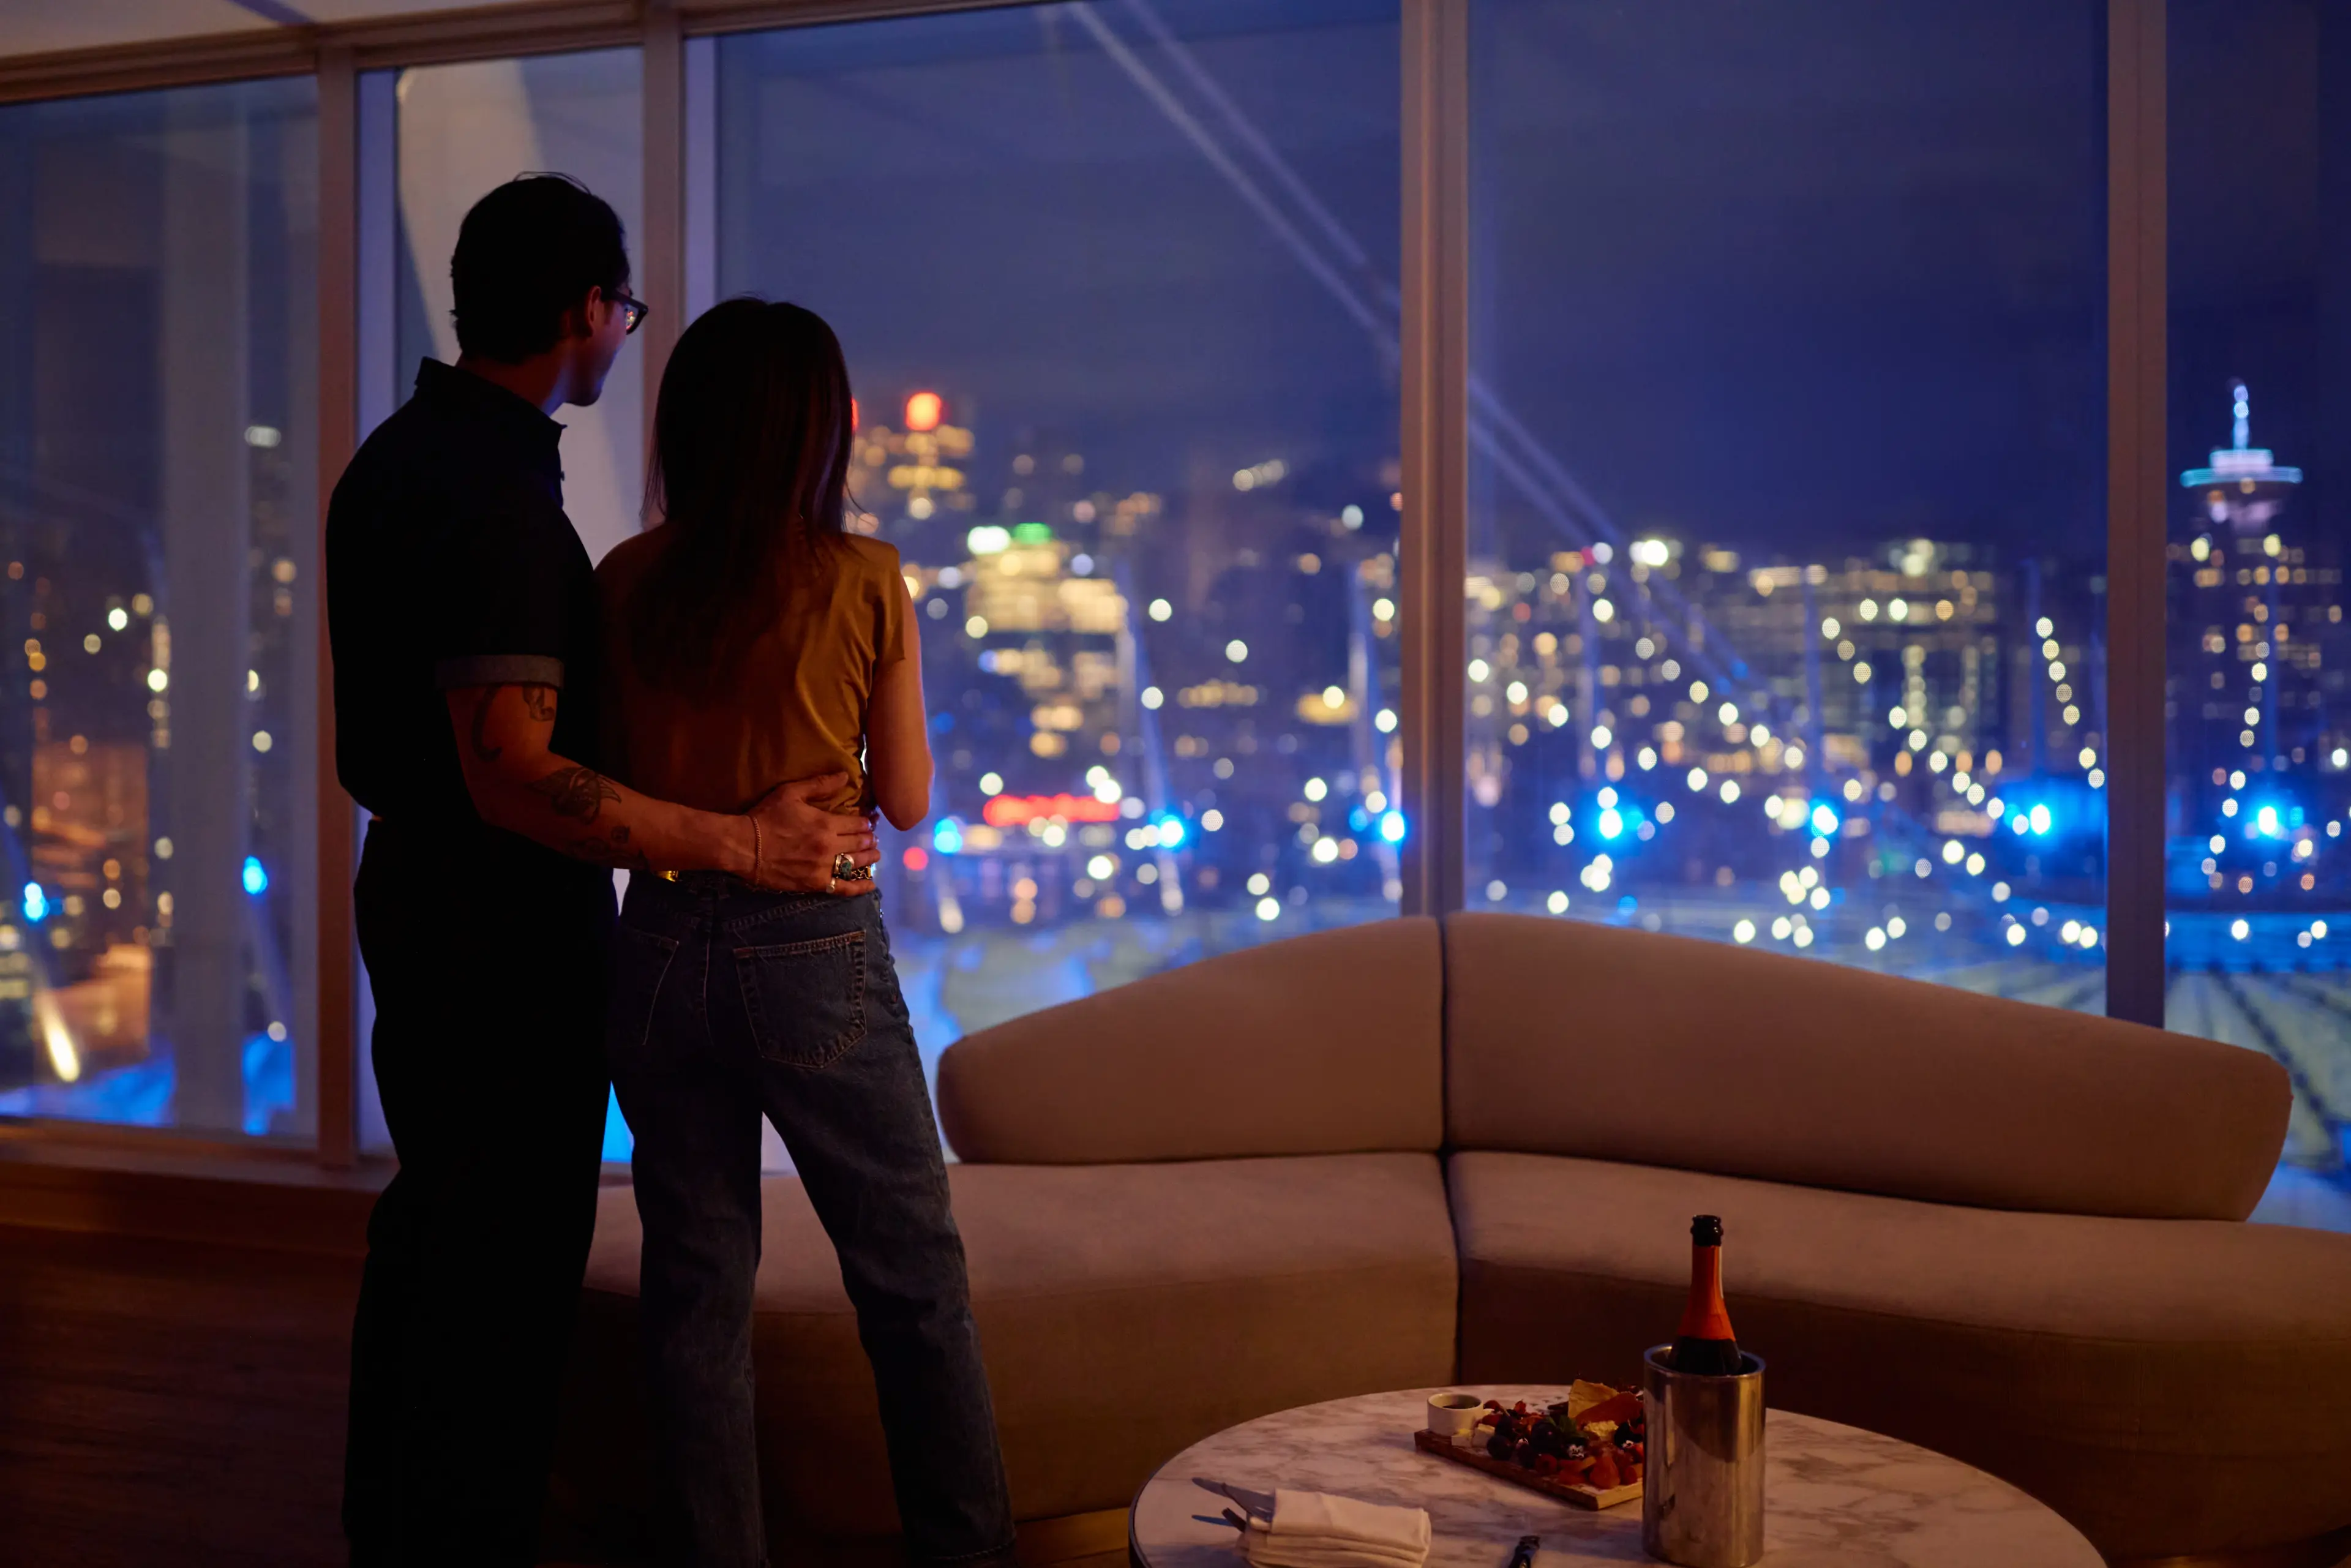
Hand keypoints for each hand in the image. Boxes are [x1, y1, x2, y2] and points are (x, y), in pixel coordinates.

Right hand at [747, 773, 878, 894]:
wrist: (745, 846)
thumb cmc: (766, 817)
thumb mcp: (791, 793)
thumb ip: (819, 784)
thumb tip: (845, 776)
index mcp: (826, 824)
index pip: (857, 824)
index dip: (866, 823)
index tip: (870, 822)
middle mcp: (829, 847)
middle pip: (860, 844)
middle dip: (870, 840)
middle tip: (873, 838)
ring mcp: (823, 868)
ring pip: (856, 864)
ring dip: (870, 859)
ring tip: (875, 855)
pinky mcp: (815, 884)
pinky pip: (843, 888)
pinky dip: (859, 888)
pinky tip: (870, 886)